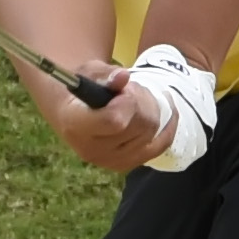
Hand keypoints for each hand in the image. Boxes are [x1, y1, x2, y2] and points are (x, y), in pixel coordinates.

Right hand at [52, 60, 176, 172]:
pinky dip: (167, 128)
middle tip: (130, 89)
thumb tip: (123, 77)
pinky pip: (158, 148)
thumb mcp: (86, 73)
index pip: (113, 121)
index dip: (128, 102)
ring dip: (150, 109)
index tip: (124, 89)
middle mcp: (91, 149)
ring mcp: (109, 161)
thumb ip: (105, 75)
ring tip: (134, 99)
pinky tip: (170, 111)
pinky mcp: (124, 165)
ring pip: (150, 133)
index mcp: (75, 124)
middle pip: (138, 126)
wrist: (68, 113)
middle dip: (141, 100)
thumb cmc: (78, 89)